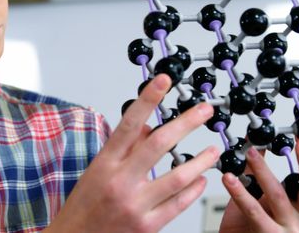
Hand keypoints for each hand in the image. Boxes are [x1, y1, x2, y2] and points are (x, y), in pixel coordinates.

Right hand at [46, 74, 219, 232]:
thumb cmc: (84, 205)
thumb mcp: (97, 170)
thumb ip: (123, 148)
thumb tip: (149, 125)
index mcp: (105, 163)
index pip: (129, 123)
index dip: (148, 99)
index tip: (164, 81)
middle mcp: (120, 182)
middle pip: (158, 144)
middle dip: (186, 123)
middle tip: (204, 110)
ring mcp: (135, 206)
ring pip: (177, 177)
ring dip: (201, 161)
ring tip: (213, 150)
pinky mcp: (147, 226)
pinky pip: (178, 205)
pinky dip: (194, 190)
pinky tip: (202, 180)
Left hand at [219, 140, 298, 232]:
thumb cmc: (251, 226)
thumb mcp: (263, 197)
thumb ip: (261, 173)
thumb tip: (255, 143)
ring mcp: (286, 229)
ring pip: (277, 196)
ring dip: (263, 170)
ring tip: (249, 151)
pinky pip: (252, 210)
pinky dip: (239, 192)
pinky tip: (229, 178)